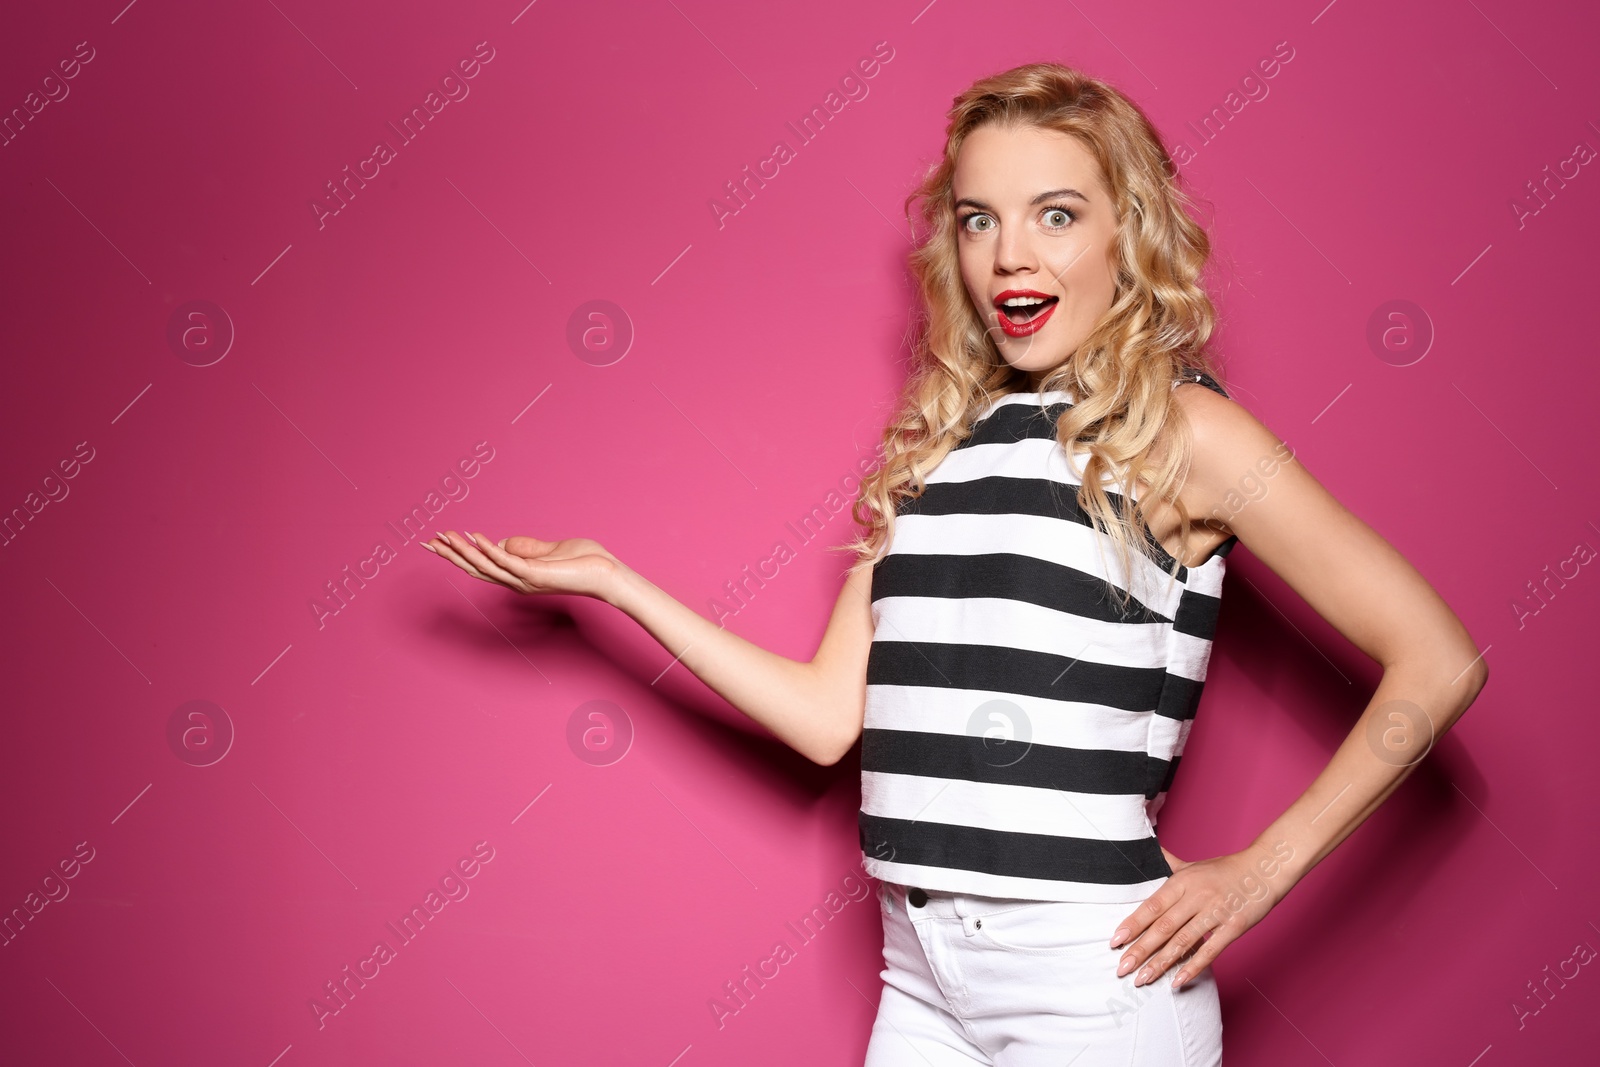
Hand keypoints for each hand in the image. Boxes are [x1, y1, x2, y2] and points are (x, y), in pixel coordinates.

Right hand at [422, 531, 623, 601]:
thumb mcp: (547, 550)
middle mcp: (516, 581)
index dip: (460, 553)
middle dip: (451, 555)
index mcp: (518, 575)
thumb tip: (501, 541)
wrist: (605, 573)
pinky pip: (506, 561)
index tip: (440, 540)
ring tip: (444, 538)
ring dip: (462, 552)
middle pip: (476, 568)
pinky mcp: (534, 574)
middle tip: (427, 542)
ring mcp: (524, 579)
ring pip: (485, 566)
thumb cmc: (582, 562)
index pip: (482, 565)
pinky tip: (474, 537)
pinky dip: (488, 549)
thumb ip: (524, 546)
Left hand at [1110, 842, 1293, 990]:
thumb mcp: (1192, 865)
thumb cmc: (1225, 869)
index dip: (1133, 925)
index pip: (1152, 906)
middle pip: (1163, 927)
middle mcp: (1196, 897)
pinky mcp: (1234, 927)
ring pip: (1183, 941)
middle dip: (1140, 950)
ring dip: (1161, 963)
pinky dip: (1193, 967)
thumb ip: (1166, 864)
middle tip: (1122, 968)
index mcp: (1182, 881)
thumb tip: (1143, 851)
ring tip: (1143, 979)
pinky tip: (1177, 981)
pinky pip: (1210, 951)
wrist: (1265, 869)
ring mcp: (1216, 913)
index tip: (1115, 941)